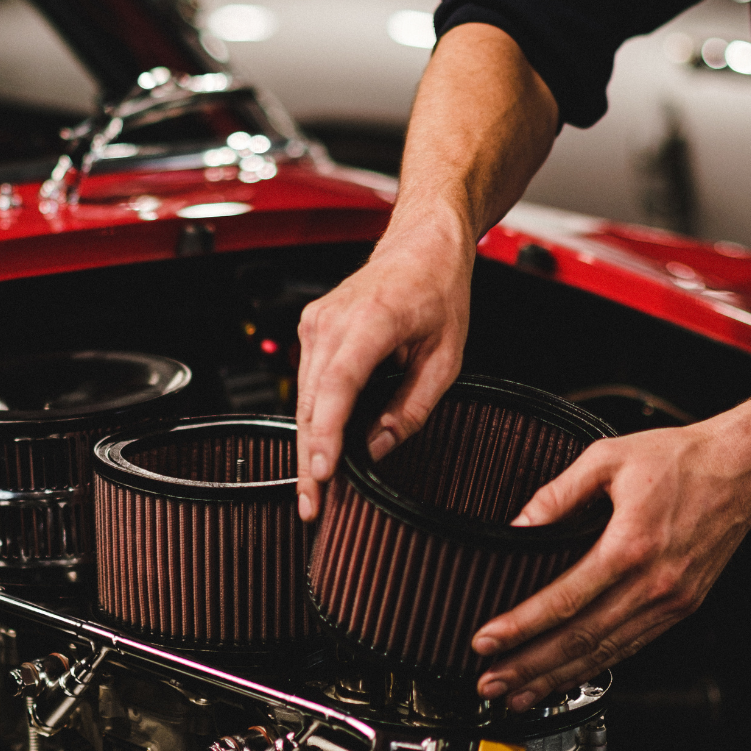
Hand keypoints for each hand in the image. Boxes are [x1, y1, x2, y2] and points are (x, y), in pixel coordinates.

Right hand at [295, 218, 473, 521]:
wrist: (421, 245)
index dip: (327, 436)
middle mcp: (332, 321)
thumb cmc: (437, 289)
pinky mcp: (312, 330)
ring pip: (304, 399)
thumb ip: (412, 408)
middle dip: (310, 459)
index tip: (323, 474)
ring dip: (309, 444)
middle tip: (312, 506)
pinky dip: (313, 418)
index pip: (337, 388)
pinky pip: (307, 384)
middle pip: (312, 404)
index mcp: (371, 322)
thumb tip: (379, 447)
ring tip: (314, 488)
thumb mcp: (446, 357)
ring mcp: (315, 324)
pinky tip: (321, 448)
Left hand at [470, 412, 750, 709]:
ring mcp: (671, 601)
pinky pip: (632, 646)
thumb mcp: (608, 458)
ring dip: (558, 678)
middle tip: (490, 683)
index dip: (520, 627)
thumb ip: (558, 493)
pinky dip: (596, 668)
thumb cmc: (681, 459)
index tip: (485, 642)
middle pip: (580, 639)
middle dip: (529, 667)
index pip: (563, 600)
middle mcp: (653, 582)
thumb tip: (518, 524)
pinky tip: (569, 677)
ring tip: (520, 694)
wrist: (743, 468)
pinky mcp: (682, 607)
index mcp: (630, 545)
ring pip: (606, 653)